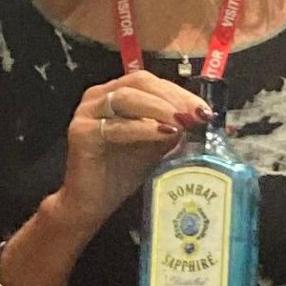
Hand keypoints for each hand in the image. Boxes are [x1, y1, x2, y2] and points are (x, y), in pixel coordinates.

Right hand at [49, 67, 212, 229]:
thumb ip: (172, 128)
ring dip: (159, 108)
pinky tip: (163, 134)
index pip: (151, 82)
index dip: (179, 92)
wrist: (92, 203)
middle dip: (172, 97)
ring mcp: (87, 112)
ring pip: (127, 98)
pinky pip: (116, 125)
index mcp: (116, 93)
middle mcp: (99, 96)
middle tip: (196, 115)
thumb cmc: (123, 172)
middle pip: (139, 82)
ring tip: (182, 122)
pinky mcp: (81, 132)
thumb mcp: (156, 145)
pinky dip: (142, 128)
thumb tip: (200, 118)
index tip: (204, 110)